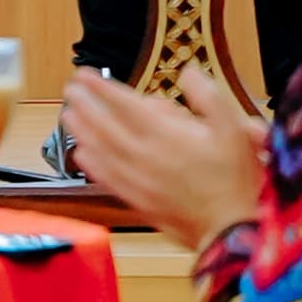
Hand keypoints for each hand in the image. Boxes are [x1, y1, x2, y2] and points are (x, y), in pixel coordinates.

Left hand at [60, 65, 265, 245]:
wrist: (229, 227)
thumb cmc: (233, 179)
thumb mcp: (232, 127)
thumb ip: (208, 95)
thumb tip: (188, 74)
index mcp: (166, 136)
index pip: (125, 105)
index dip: (102, 88)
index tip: (85, 75)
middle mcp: (146, 157)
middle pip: (106, 126)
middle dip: (86, 104)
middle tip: (71, 89)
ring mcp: (138, 181)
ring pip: (101, 152)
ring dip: (81, 131)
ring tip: (68, 115)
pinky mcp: (138, 201)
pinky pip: (106, 179)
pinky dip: (91, 165)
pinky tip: (82, 156)